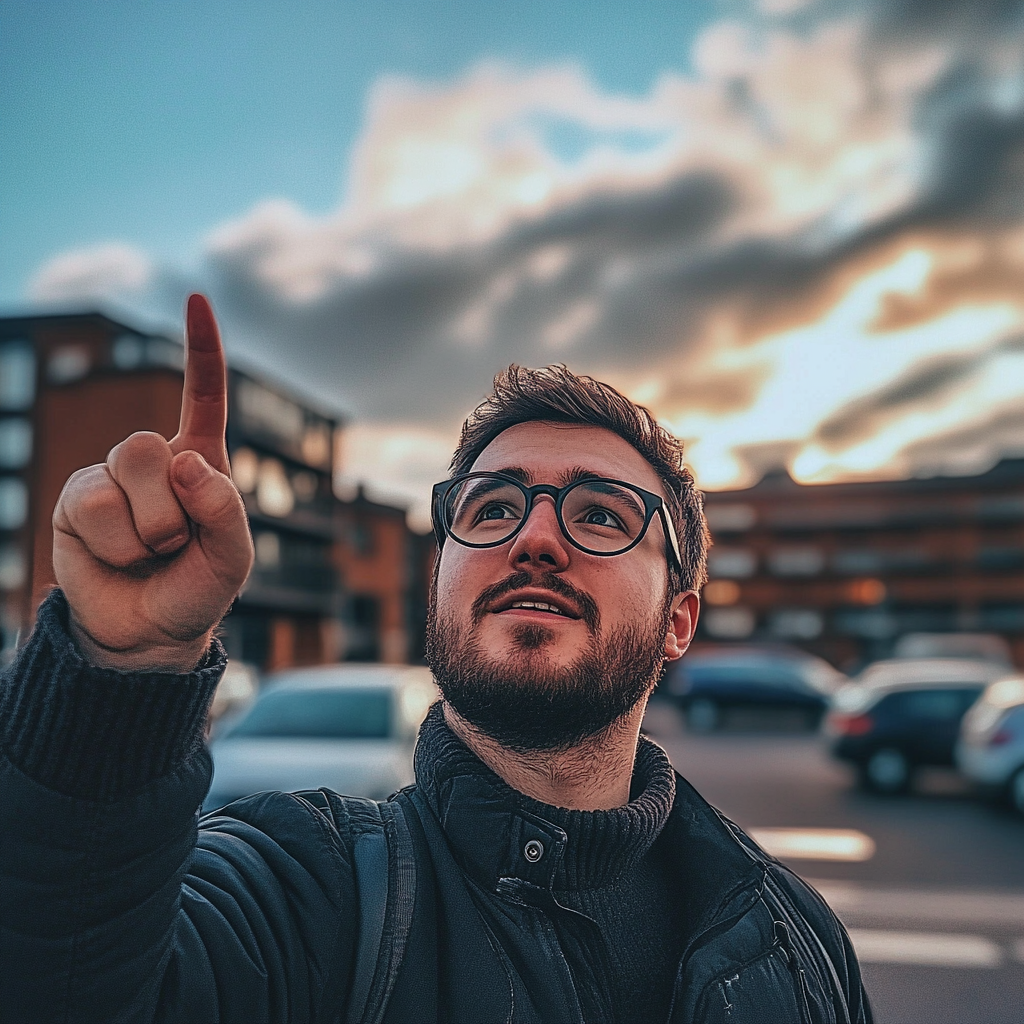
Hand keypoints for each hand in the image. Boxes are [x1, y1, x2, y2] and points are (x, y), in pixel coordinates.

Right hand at [53, 295, 253, 671]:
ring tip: (151, 554)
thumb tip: (185, 461)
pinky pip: (96, 506)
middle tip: (176, 544)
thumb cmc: (198, 586)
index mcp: (201, 462)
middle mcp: (154, 461)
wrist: (149, 631)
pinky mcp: (77, 500)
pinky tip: (119, 558)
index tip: (197, 299)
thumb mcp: (233, 558)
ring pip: (123, 473)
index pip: (203, 398)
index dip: (202, 350)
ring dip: (147, 530)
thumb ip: (225, 511)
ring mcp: (110, 476)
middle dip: (171, 511)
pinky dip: (117, 545)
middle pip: (151, 446)